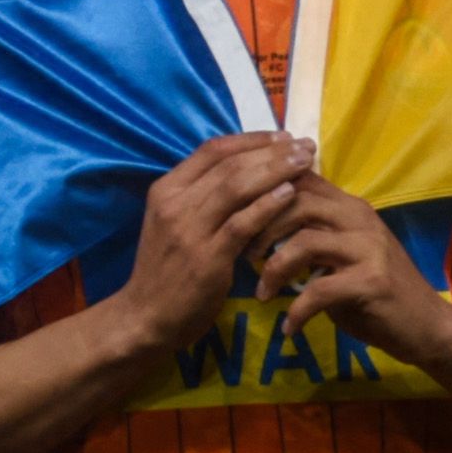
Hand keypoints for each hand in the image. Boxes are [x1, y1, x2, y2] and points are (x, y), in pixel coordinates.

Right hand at [105, 134, 316, 347]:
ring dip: (276, 171)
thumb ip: (202, 198)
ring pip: (237, 186)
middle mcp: (173, 203)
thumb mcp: (174, 223)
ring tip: (306, 163)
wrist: (145, 316)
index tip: (283, 137)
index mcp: (166, 189)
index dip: (251, 139)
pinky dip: (268, 205)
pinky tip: (290, 194)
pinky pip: (242, 223)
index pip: (211, 150)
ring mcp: (188, 229)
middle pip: (229, 164)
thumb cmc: (166, 270)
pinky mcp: (206, 257)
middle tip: (306, 147)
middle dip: (272, 151)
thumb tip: (247, 171)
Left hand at [260, 174, 451, 359]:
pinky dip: (297, 311)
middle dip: (259, 227)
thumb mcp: (338, 257)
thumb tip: (252, 226)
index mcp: (348, 207)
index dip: (260, 191)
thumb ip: (307, 236)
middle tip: (242, 255)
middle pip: (295, 200)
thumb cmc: (374, 293)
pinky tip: (289, 328)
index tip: (233, 215)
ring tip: (262, 294)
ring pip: (303, 242)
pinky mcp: (374, 281)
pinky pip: (319, 290)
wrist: (428, 328)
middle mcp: (360, 218)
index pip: (298, 178)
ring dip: (273, 270)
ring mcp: (370, 248)